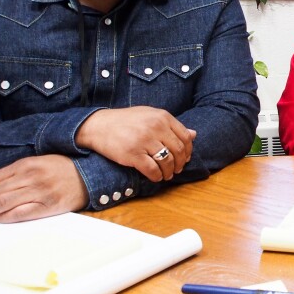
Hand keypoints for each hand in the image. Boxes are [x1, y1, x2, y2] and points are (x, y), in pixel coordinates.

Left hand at [0, 155, 88, 222]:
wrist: (90, 176)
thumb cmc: (65, 170)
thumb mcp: (41, 162)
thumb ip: (20, 172)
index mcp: (28, 164)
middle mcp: (31, 177)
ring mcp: (40, 191)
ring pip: (3, 203)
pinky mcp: (48, 205)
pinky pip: (20, 213)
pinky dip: (5, 217)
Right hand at [75, 106, 195, 181]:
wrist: (99, 125)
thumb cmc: (126, 121)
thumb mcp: (150, 115)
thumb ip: (171, 125)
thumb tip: (194, 134)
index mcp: (162, 117)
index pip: (185, 137)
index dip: (188, 150)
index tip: (185, 158)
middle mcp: (155, 127)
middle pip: (178, 150)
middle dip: (180, 163)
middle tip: (177, 169)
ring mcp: (144, 141)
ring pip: (167, 162)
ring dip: (169, 172)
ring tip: (167, 175)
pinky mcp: (133, 154)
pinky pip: (152, 170)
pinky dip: (157, 176)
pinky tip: (156, 177)